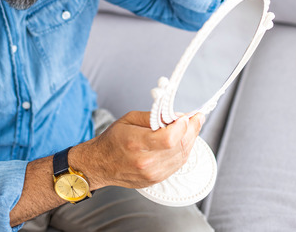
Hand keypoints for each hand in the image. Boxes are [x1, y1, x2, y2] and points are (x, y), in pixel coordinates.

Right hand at [74, 111, 204, 188]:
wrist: (99, 165)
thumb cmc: (112, 140)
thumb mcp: (129, 119)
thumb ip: (154, 116)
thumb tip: (177, 116)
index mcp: (136, 143)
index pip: (170, 138)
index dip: (183, 126)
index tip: (187, 116)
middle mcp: (145, 161)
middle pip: (179, 146)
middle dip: (192, 130)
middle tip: (196, 118)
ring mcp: (152, 174)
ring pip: (182, 156)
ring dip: (190, 140)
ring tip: (192, 128)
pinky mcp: (156, 180)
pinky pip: (177, 165)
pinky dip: (183, 151)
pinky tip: (183, 141)